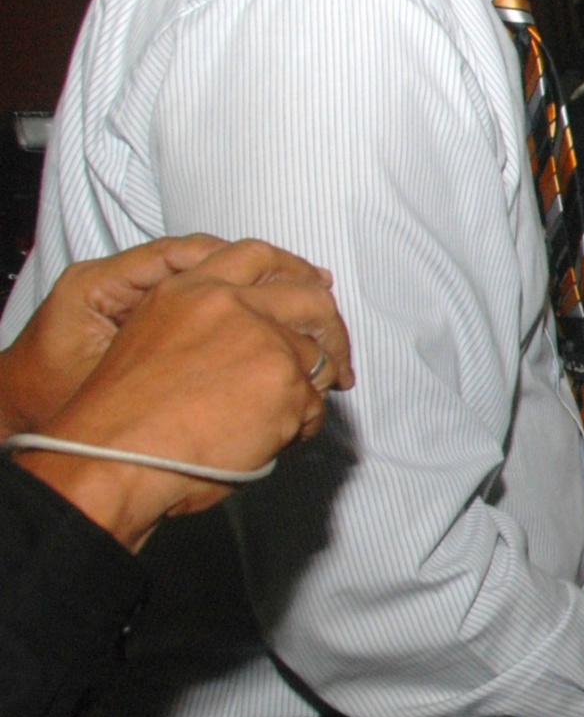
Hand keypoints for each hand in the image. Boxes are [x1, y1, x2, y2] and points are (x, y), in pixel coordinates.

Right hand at [16, 239, 352, 548]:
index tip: (317, 286)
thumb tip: (259, 329)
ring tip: (286, 416)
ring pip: (314, 359)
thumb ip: (206, 321)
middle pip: (310, 301)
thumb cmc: (125, 418)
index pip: (256, 257)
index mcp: (191, 290)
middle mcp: (230, 307)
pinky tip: (274, 439)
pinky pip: (314, 405)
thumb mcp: (153, 338)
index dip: (295, 272)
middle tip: (338, 358)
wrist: (113, 460)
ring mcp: (263, 343)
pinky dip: (302, 425)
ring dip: (309, 390)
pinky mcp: (285, 384)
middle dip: (332, 330)